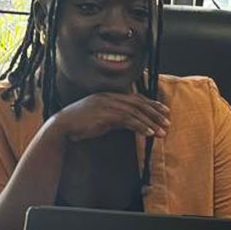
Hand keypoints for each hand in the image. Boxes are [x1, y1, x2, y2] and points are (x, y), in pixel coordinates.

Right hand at [48, 91, 169, 141]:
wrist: (62, 127)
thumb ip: (116, 118)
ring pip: (135, 112)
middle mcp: (110, 97)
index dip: (152, 104)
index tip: (164, 110)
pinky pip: (127, 120)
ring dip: (150, 122)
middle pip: (139, 103)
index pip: (136, 98)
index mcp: (109, 95)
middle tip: (168, 122)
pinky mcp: (105, 114)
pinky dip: (140, 126)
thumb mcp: (102, 119)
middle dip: (155, 113)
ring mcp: (107, 104)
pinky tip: (148, 134)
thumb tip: (132, 123)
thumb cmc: (80, 125)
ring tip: (161, 132)